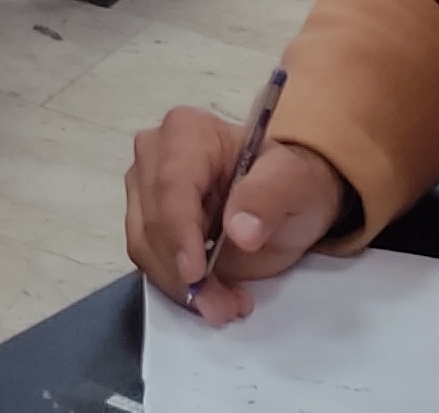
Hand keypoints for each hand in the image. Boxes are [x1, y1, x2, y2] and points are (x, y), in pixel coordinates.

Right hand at [123, 106, 348, 320]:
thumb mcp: (294, 183)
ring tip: (227, 303)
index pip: (170, 184)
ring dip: (181, 285)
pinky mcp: (145, 221)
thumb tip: (240, 231)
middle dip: (183, 271)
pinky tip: (214, 294)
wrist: (286, 199)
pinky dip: (177, 287)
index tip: (195, 273)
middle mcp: (154, 155)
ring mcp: (144, 188)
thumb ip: (268, 199)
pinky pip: (149, 261)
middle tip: (226, 305)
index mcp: (187, 132)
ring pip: (144, 246)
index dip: (178, 231)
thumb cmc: (289, 182)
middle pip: (152, 220)